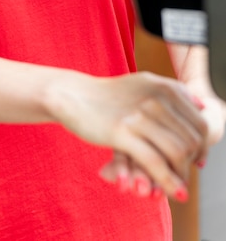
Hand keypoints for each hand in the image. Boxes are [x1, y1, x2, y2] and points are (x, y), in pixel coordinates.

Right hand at [46, 70, 208, 200]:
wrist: (74, 95)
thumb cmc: (109, 94)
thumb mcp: (143, 84)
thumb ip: (172, 92)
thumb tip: (202, 106)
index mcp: (164, 87)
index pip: (199, 123)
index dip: (202, 146)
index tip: (196, 160)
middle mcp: (156, 98)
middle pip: (191, 139)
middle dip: (192, 162)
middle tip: (183, 175)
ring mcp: (139, 115)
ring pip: (177, 152)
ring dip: (181, 175)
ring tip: (178, 187)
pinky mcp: (122, 132)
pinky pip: (154, 162)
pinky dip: (168, 181)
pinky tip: (173, 192)